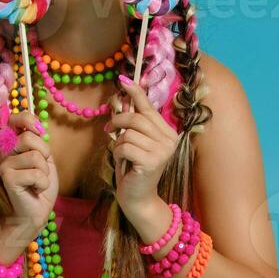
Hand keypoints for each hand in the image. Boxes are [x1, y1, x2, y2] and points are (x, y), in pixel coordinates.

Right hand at [0, 110, 56, 235]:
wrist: (35, 212)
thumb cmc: (39, 185)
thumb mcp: (44, 158)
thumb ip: (38, 141)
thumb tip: (37, 127)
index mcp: (11, 144)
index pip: (17, 118)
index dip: (30, 120)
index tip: (39, 133)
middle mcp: (3, 152)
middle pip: (28, 137)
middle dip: (44, 153)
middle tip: (41, 169)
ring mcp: (3, 164)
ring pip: (35, 157)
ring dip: (44, 173)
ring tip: (37, 182)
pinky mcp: (7, 177)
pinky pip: (36, 173)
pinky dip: (42, 184)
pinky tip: (35, 190)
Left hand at [107, 74, 177, 210]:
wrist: (137, 197)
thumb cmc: (133, 167)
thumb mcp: (132, 140)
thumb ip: (130, 121)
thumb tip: (119, 97)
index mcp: (167, 132)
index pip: (149, 107)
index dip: (135, 92)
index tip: (123, 80)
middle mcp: (169, 139)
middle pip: (137, 118)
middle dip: (118, 121)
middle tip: (109, 129)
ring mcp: (163, 151)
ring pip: (129, 133)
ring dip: (118, 142)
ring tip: (122, 153)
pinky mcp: (152, 162)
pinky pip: (126, 146)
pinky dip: (119, 152)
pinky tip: (124, 162)